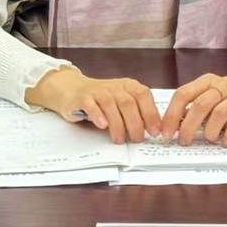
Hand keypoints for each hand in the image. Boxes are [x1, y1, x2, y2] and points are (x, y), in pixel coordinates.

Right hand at [25, 67, 161, 143]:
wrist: (71, 89)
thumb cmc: (101, 100)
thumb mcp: (121, 103)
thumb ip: (136, 112)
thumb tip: (152, 131)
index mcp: (128, 86)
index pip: (143, 96)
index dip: (151, 113)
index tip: (155, 131)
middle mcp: (115, 86)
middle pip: (129, 103)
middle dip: (135, 123)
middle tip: (137, 139)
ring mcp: (98, 91)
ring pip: (111, 105)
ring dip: (118, 124)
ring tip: (120, 139)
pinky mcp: (83, 97)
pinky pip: (91, 105)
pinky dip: (98, 115)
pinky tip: (103, 125)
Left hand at [159, 73, 226, 146]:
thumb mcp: (215, 100)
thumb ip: (197, 109)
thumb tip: (174, 127)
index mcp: (208, 81)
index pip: (183, 94)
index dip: (172, 114)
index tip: (166, 133)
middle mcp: (223, 84)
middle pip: (199, 104)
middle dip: (188, 126)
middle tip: (184, 142)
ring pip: (218, 113)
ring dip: (210, 131)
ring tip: (210, 141)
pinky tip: (226, 142)